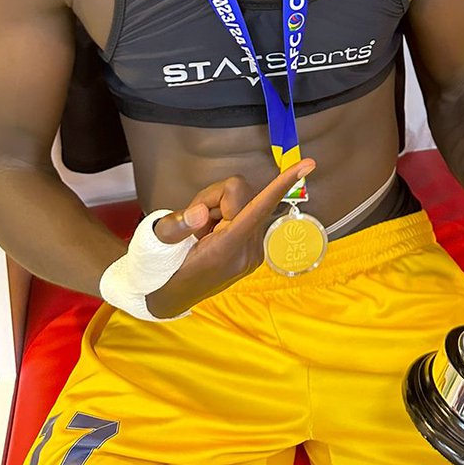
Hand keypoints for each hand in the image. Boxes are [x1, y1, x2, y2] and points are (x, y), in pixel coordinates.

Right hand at [144, 160, 314, 317]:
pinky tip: (208, 235)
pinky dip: (222, 216)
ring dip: (216, 207)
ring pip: (241, 200)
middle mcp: (248, 251)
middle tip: (192, 220)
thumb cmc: (159, 271)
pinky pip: (243, 212)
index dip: (283, 184)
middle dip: (213, 197)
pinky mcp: (253, 249)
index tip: (308, 165)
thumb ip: (175, 228)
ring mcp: (253, 252)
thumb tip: (199, 212)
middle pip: (240, 193)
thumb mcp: (155, 247)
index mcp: (226, 250)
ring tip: (199, 233)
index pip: (259, 208)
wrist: (166, 299)